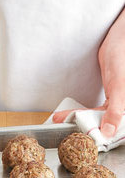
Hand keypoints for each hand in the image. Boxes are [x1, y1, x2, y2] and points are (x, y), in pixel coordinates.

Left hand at [53, 8, 124, 137]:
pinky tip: (69, 114)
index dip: (98, 135)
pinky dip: (82, 112)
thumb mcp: (120, 86)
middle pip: (103, 124)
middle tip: (63, 126)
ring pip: (96, 117)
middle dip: (82, 126)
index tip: (80, 138)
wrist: (120, 39)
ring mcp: (117, 104)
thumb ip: (116, 110)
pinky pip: (95, 110)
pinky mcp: (109, 99)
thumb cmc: (123, 58)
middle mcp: (123, 109)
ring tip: (60, 119)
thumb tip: (108, 132)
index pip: (114, 129)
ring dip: (79, 119)